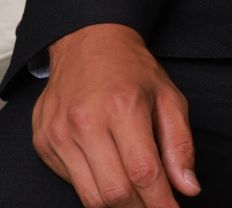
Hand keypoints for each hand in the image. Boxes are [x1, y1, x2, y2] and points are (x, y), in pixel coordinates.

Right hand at [32, 22, 200, 206]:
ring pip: (91, 197)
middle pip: (115, 193)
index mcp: (122, 106)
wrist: (87, 40)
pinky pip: (72, 183)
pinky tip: (108, 172)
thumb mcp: (168, 96)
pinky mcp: (44, 141)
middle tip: (154, 205)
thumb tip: (188, 189)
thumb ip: (180, 144)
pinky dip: (93, 188)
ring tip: (135, 197)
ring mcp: (59, 133)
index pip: (144, 173)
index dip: (161, 203)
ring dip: (117, 206)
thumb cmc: (132, 69)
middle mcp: (86, 120)